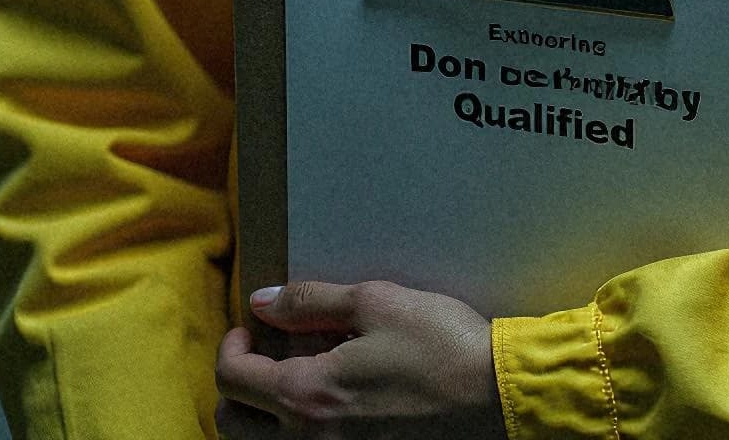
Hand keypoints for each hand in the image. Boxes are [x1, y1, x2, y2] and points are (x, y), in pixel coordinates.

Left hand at [215, 279, 501, 437]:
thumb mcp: (376, 302)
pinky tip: (324, 406)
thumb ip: (311, 301)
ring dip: (260, 417)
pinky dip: (294, 434)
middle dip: (237, 385)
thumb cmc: (440, 346)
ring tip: (288, 384)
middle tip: (262, 355)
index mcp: (307, 395)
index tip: (250, 327)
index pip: (233, 378)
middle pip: (233, 425)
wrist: (496, 399)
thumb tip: (263, 301)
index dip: (232, 346)